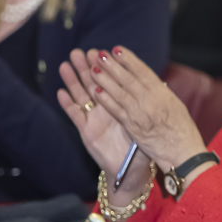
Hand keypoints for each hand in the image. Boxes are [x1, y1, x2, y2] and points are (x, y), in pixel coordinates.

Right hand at [58, 49, 151, 205]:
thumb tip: (159, 87)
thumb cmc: (142, 146)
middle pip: (93, 84)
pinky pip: (76, 116)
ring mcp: (94, 119)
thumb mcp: (146, 124)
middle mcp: (106, 109)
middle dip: (86, 68)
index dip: (106, 68)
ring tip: (65, 65)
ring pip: (81, 96)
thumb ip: (147, 107)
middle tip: (80, 52)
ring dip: (73, 81)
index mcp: (121, 105)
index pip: (112, 82)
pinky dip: (68, 104)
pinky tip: (61, 92)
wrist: (132, 169)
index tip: (102, 52)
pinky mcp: (86, 132)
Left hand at [87, 46, 207, 171]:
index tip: (117, 49)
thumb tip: (147, 81)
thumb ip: (160, 93)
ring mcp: (140, 113)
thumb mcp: (175, 105)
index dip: (128, 59)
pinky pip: (116, 110)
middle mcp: (151, 101)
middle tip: (100, 54)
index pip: (142, 71)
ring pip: (118, 92)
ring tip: (93, 69)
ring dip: (104, 80)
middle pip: (127, 79)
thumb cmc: (182, 129)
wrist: (182, 152)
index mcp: (163, 93)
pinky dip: (105, 99)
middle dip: (112, 65)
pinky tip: (96, 91)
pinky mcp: (132, 126)